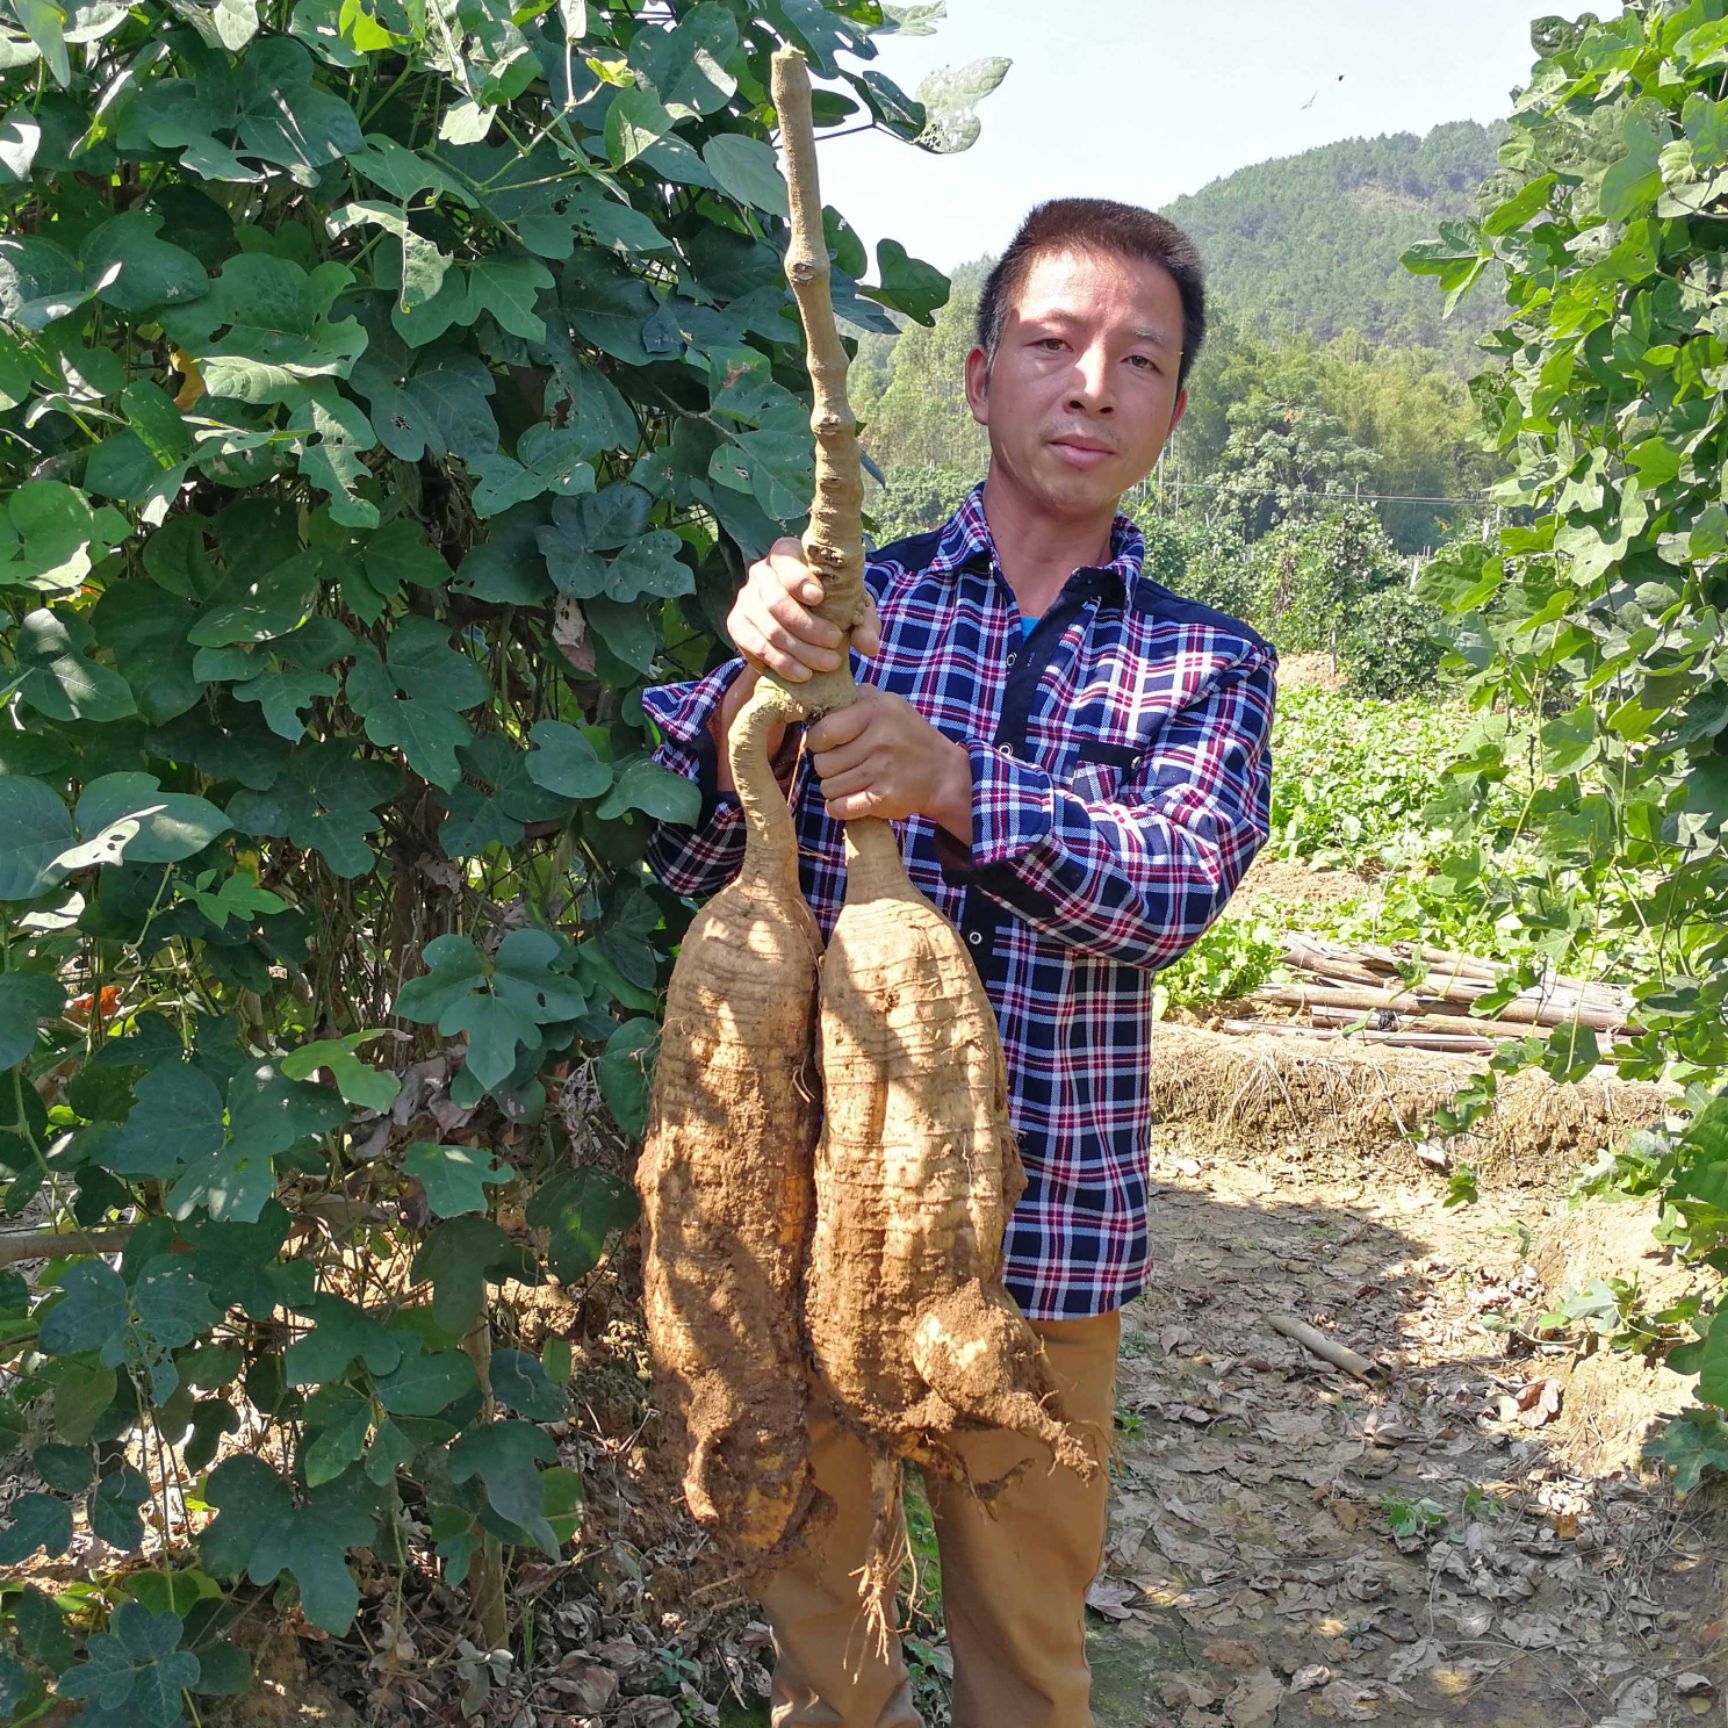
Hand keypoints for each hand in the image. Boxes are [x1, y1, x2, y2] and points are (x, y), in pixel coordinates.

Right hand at [727, 536, 880, 683]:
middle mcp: (760, 572)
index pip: (785, 560)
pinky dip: (782, 663)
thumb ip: (864, 622)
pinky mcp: (737, 625)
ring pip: (770, 629)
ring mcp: (745, 599)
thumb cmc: (830, 606)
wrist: (799, 625)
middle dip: (810, 628)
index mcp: (787, 553)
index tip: (819, 597)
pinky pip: (756, 647)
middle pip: (777, 602)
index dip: (799, 580)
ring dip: (802, 652)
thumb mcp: (851, 607)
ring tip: (827, 664)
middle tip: (836, 644)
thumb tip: (869, 646)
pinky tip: (803, 674)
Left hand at [807, 686, 972, 840]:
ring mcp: (882, 771)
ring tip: (852, 780)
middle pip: (822, 763)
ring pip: (828, 788)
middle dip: (827, 767)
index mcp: (875, 711)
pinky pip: (840, 808)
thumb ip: (859, 696)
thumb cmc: (908, 736)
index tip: (827, 745)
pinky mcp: (884, 798)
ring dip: (835, 788)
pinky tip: (850, 800)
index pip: (823, 731)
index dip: (817, 741)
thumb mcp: (889, 704)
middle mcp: (879, 740)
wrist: (943, 773)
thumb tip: (827, 696)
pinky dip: (839, 808)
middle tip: (844, 765)